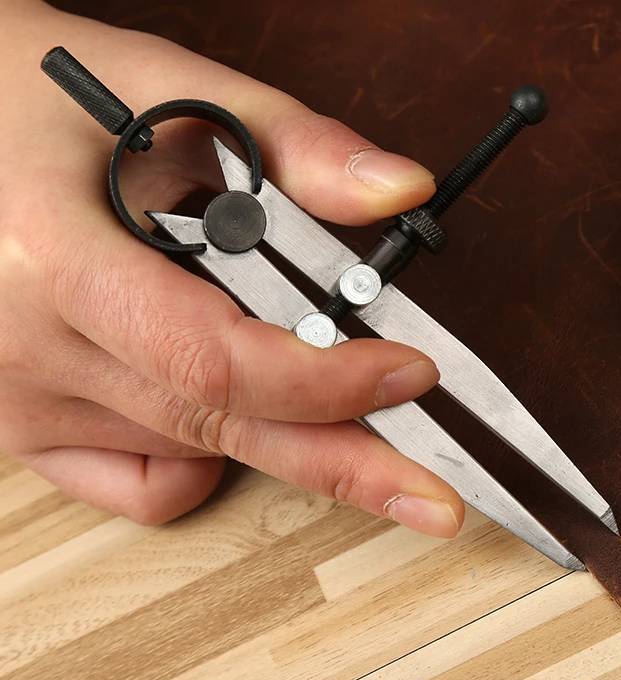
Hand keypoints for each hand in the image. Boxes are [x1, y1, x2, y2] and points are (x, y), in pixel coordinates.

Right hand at [0, 1, 463, 535]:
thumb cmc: (23, 98)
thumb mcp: (158, 89)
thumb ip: (289, 142)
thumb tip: (397, 193)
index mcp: (53, 260)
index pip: (216, 361)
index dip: (328, 381)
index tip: (409, 374)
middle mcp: (26, 351)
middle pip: (220, 430)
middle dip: (344, 466)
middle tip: (430, 499)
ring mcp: (18, 404)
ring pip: (193, 456)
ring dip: (279, 429)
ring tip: (313, 377)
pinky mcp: (23, 430)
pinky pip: (141, 486)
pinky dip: (202, 459)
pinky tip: (213, 405)